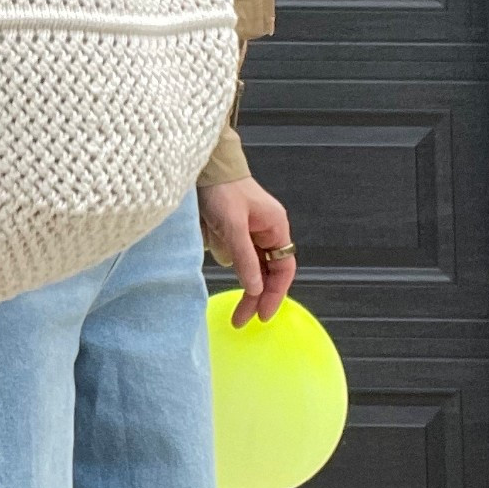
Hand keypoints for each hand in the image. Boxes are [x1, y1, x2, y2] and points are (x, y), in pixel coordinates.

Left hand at [197, 174, 295, 326]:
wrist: (204, 167)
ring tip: (236, 310)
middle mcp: (268, 232)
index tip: (262, 315)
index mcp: (275, 228)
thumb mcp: (232, 225)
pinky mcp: (236, 232)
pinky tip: (229, 281)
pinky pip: (242, 258)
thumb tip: (255, 289)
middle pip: (270, 272)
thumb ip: (245, 258)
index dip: (275, 294)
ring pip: (255, 268)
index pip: (283, 269)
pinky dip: (238, 272)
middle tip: (242, 320)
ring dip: (247, 287)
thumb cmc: (221, 189)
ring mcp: (252, 232)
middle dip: (258, 297)